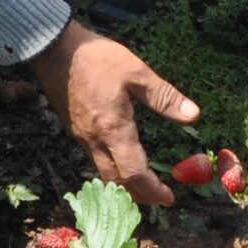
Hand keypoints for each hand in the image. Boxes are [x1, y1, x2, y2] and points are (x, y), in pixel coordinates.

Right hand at [27, 18, 199, 207]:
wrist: (54, 49)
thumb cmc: (97, 58)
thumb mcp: (136, 72)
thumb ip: (164, 97)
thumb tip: (193, 116)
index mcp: (113, 129)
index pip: (134, 173)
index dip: (152, 190)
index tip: (169, 199)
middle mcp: (94, 140)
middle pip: (116, 181)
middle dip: (139, 195)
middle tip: (159, 198)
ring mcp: (81, 136)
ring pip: (103, 172)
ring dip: (124, 185)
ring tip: (143, 185)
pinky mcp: (74, 129)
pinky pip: (94, 159)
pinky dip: (111, 169)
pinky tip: (120, 160)